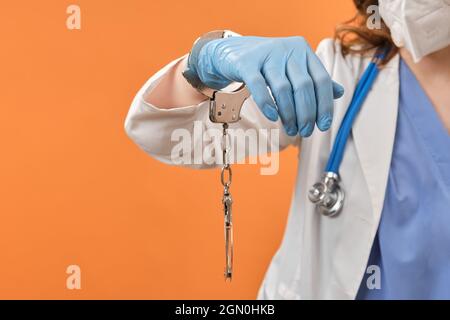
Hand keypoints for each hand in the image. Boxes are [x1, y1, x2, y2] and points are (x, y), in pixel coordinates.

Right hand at [191, 36, 343, 136]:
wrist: (235, 52)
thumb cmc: (269, 65)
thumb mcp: (293, 69)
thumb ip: (315, 79)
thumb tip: (340, 92)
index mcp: (304, 51)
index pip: (321, 80)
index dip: (325, 105)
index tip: (324, 125)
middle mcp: (288, 50)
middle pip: (303, 86)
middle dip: (307, 113)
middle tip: (305, 132)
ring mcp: (267, 54)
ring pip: (283, 89)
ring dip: (289, 114)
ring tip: (291, 130)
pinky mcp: (247, 62)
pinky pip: (258, 85)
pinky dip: (267, 103)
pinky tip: (273, 118)